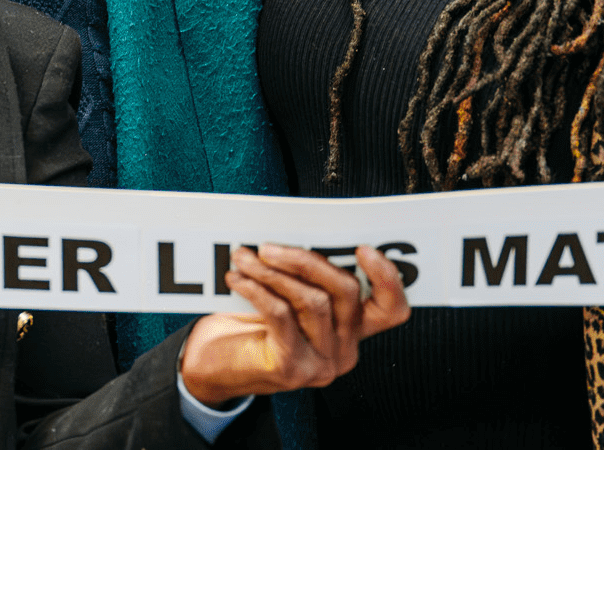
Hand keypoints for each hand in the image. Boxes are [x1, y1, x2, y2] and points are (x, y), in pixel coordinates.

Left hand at [178, 243, 409, 406]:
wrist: (213, 368)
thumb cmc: (250, 328)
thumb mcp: (286, 299)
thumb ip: (304, 277)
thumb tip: (297, 235)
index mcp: (350, 331)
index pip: (390, 310)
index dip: (386, 278)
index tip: (363, 249)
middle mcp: (344, 350)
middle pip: (347, 292)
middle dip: (307, 259)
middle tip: (269, 246)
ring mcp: (321, 363)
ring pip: (313, 300)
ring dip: (274, 272)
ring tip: (245, 258)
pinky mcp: (292, 368)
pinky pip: (282, 315)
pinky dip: (257, 290)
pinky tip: (238, 280)